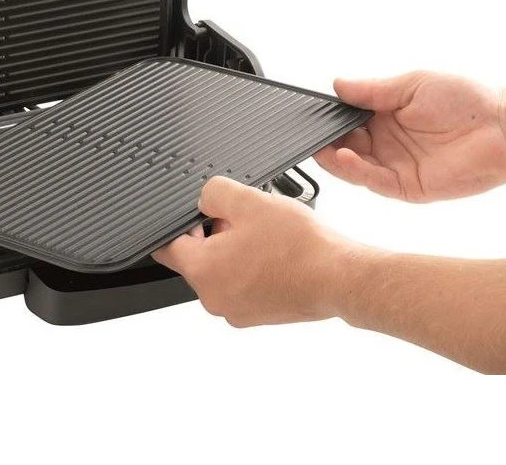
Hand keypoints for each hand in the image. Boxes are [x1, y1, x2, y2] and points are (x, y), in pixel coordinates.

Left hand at [152, 176, 350, 326]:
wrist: (339, 277)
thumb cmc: (299, 247)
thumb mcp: (249, 201)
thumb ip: (213, 193)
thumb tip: (205, 199)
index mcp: (203, 271)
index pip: (166, 247)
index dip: (174, 225)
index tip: (183, 216)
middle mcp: (214, 298)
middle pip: (197, 257)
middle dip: (213, 233)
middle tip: (242, 218)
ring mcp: (237, 310)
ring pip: (222, 269)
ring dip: (234, 249)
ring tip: (264, 235)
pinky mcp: (258, 313)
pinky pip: (242, 284)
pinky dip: (251, 267)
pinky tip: (275, 252)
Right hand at [314, 72, 505, 200]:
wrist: (503, 128)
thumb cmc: (467, 100)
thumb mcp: (411, 85)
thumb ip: (372, 90)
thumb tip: (337, 84)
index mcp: (385, 116)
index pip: (347, 122)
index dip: (330, 121)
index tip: (312, 117)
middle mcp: (387, 143)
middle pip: (345, 146)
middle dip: (326, 142)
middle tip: (311, 135)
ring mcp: (395, 166)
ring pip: (354, 167)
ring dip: (334, 159)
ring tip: (322, 148)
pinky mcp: (407, 187)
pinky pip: (374, 181)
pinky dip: (356, 172)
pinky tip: (344, 157)